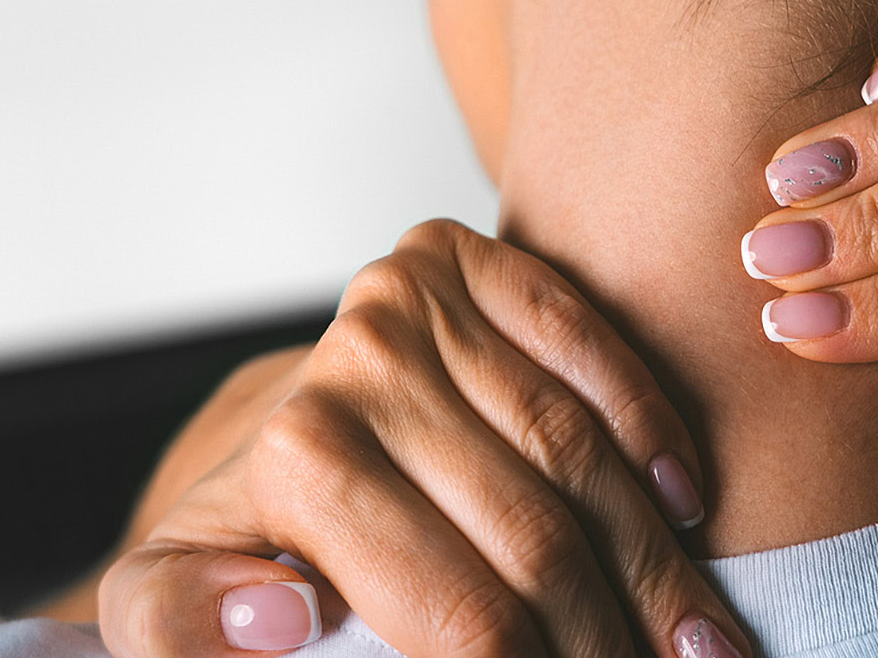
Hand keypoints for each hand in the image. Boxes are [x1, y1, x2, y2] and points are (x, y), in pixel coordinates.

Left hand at [98, 220, 750, 657]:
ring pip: (578, 450)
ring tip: (707, 642)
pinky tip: (684, 502)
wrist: (270, 433)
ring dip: (659, 560)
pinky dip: (649, 425)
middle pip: (536, 538)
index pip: (464, 615)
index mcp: (297, 460)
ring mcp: (411, 298)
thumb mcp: (169, 603)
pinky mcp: (461, 258)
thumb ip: (178, 627)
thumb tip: (280, 618)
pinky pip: (588, 343)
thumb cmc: (252, 543)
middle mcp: (354, 362)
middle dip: (616, 640)